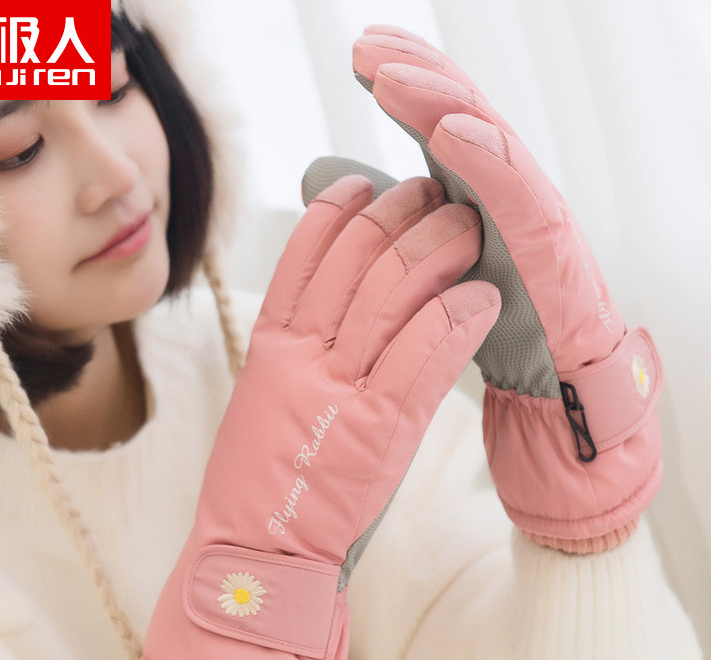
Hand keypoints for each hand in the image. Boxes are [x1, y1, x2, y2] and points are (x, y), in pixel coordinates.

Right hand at [137, 175, 499, 659]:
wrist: (254, 556)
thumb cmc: (264, 483)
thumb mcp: (267, 403)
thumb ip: (298, 354)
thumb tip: (333, 312)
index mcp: (270, 346)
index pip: (304, 254)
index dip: (339, 208)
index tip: (370, 183)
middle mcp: (299, 356)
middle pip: (355, 259)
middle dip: (399, 214)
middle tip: (435, 194)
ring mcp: (336, 390)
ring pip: (391, 294)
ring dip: (435, 251)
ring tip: (467, 227)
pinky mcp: (376, 430)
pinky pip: (421, 355)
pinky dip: (454, 319)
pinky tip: (480, 298)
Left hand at [353, 26, 662, 551]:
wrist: (551, 394)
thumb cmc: (490, 330)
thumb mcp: (422, 274)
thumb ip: (382, 225)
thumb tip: (324, 180)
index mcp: (472, 200)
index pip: (437, 125)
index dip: (404, 85)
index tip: (361, 54)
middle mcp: (504, 199)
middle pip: (462, 120)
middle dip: (417, 78)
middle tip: (369, 46)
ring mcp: (532, 221)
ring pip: (490, 147)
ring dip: (442, 105)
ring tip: (393, 75)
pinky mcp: (553, 257)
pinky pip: (521, 201)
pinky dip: (488, 163)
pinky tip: (451, 132)